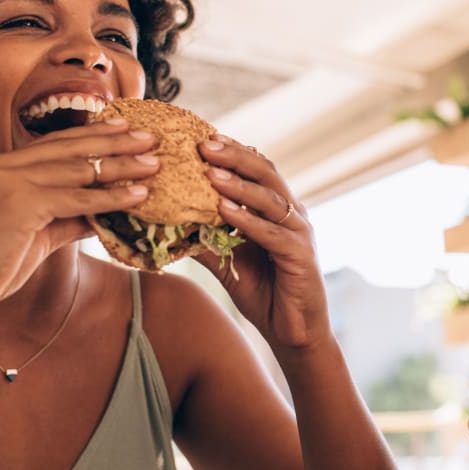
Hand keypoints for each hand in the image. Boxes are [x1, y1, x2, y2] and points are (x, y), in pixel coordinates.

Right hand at [0, 119, 158, 324]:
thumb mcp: (33, 235)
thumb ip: (65, 218)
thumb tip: (101, 214)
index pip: (52, 144)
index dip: (90, 136)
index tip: (122, 129)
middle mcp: (0, 165)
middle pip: (69, 147)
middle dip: (113, 141)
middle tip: (149, 136)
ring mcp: (7, 181)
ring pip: (77, 169)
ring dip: (121, 166)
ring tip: (153, 164)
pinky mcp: (19, 203)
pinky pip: (76, 198)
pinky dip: (110, 197)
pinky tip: (136, 195)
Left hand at [196, 135, 329, 349]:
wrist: (293, 332)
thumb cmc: (263, 292)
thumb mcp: (227, 261)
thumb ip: (206, 239)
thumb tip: (168, 223)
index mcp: (277, 208)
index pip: (257, 169)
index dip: (232, 151)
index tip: (202, 137)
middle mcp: (292, 214)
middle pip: (265, 173)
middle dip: (234, 156)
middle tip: (204, 143)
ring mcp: (299, 233)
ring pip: (269, 198)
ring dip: (238, 184)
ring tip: (211, 171)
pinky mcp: (300, 255)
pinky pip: (272, 233)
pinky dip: (247, 220)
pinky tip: (224, 210)